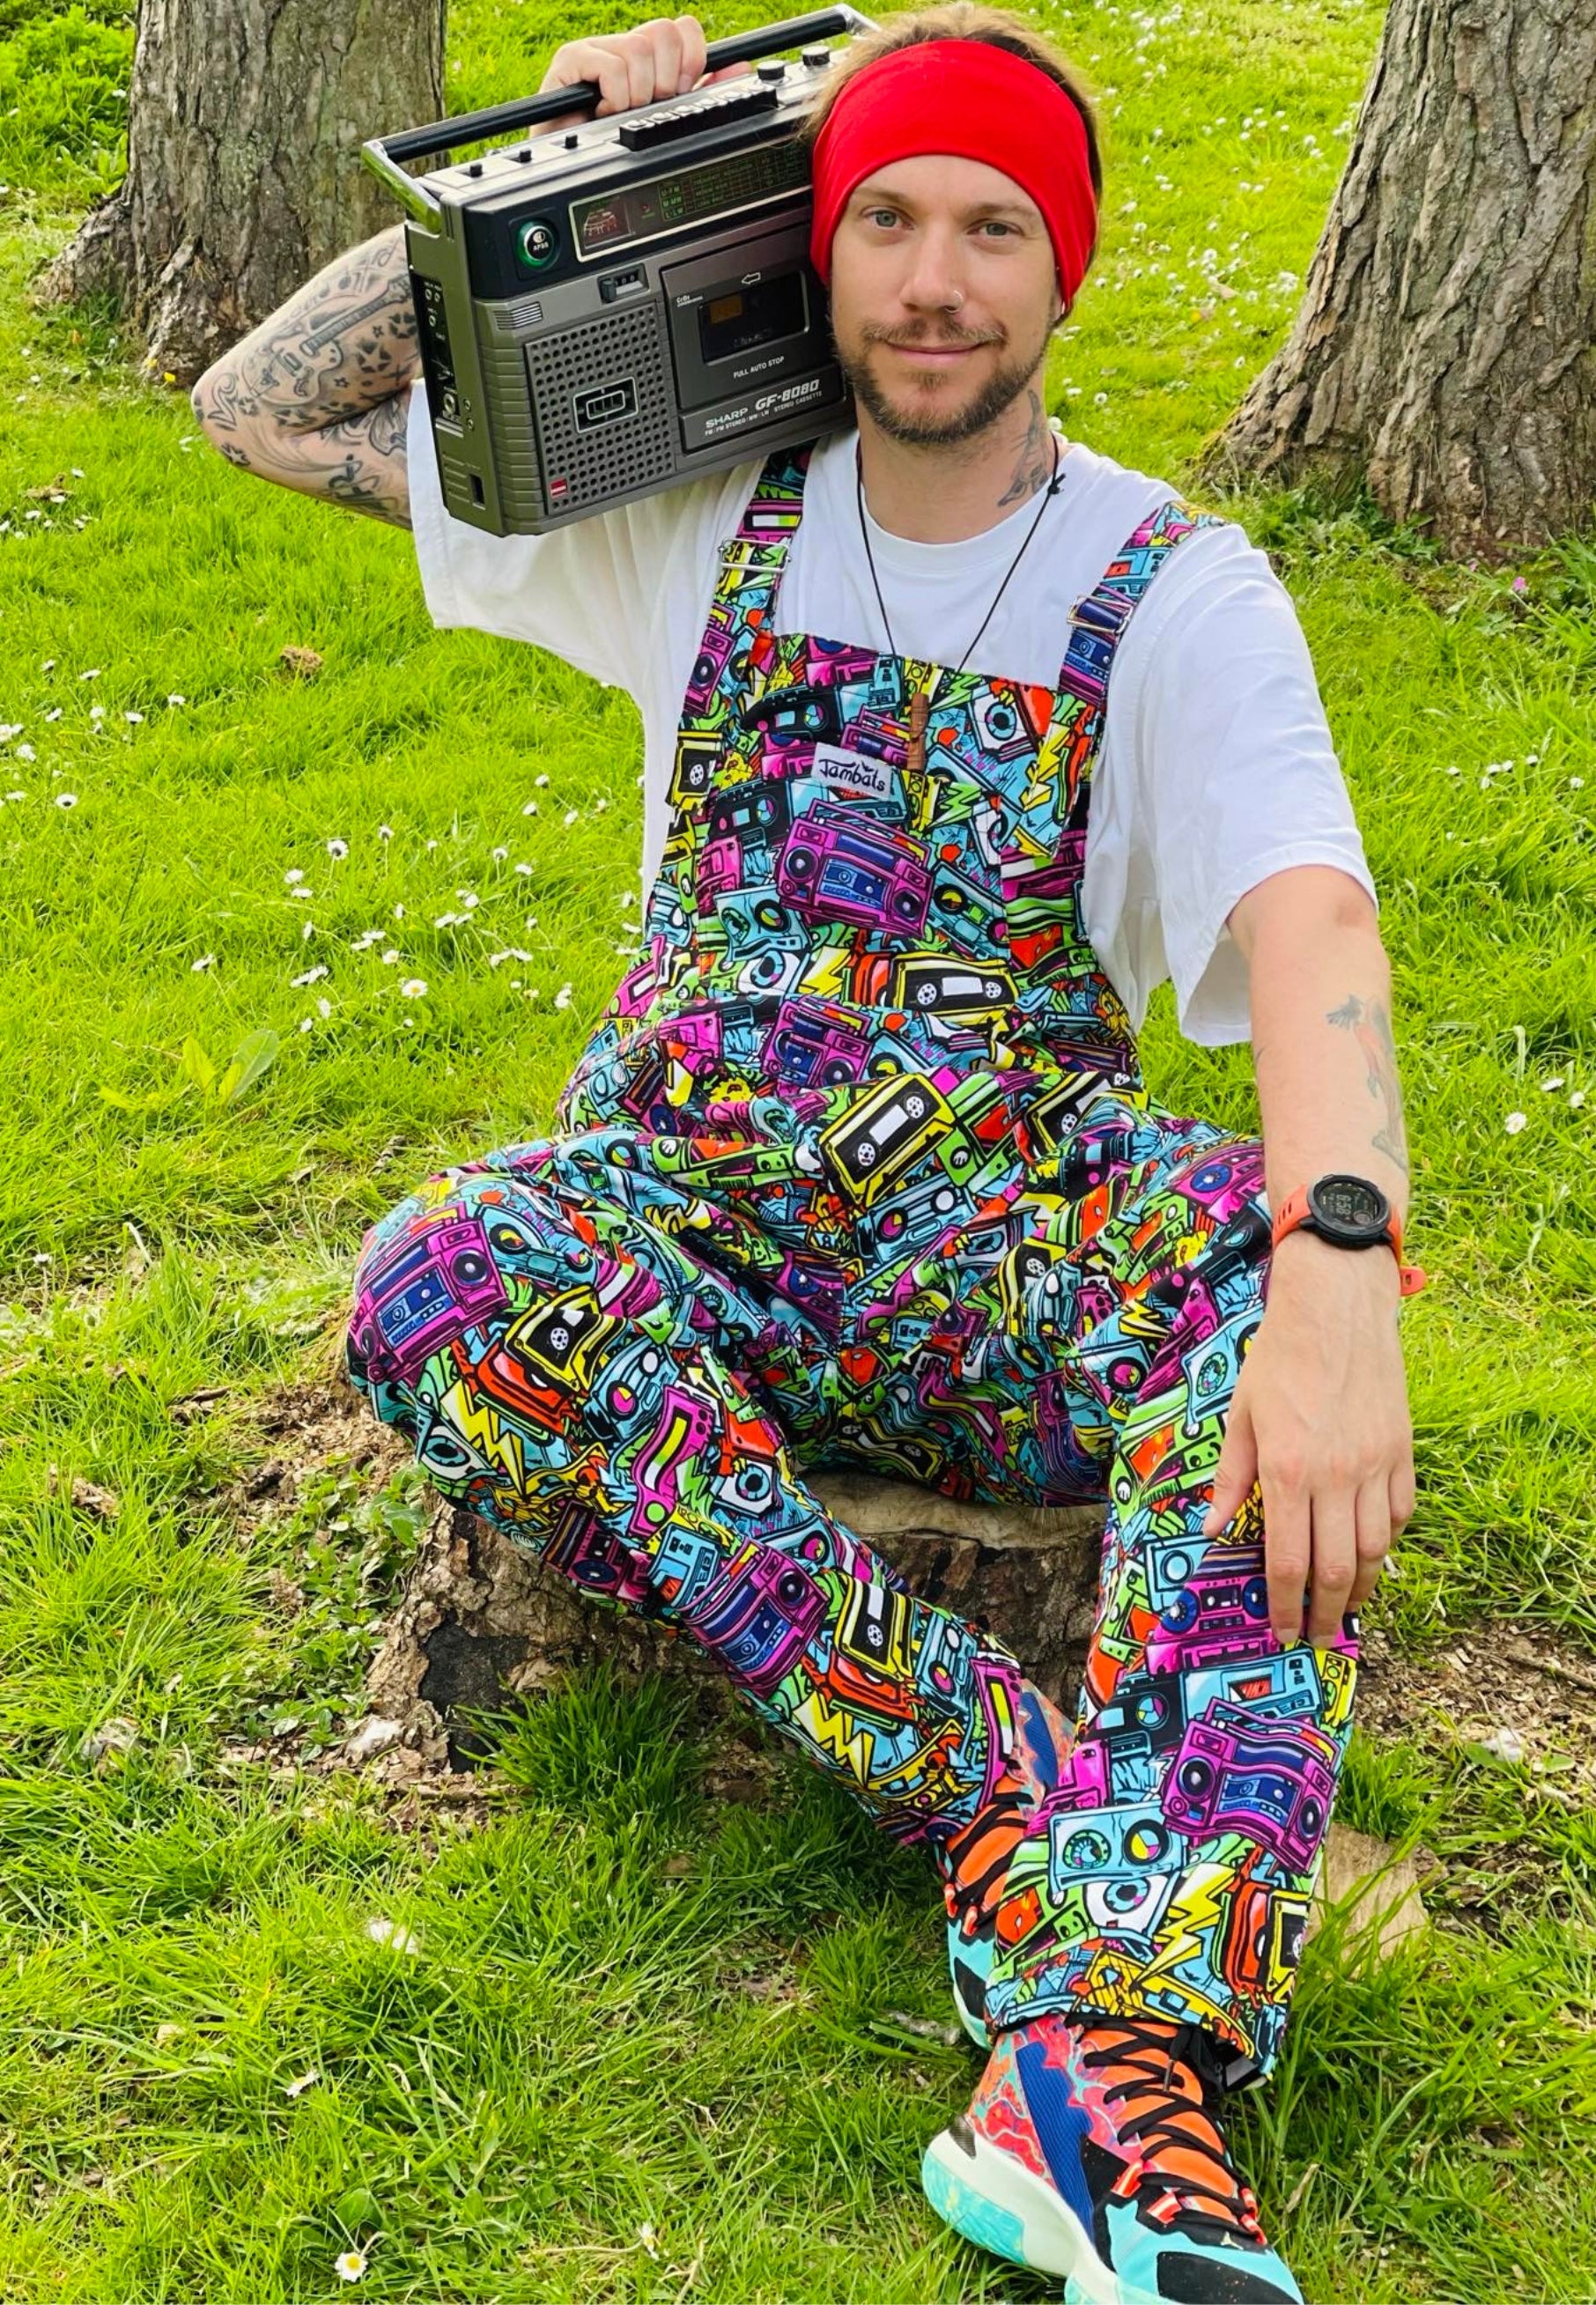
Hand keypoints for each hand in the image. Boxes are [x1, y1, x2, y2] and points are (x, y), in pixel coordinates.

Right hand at [537, 15, 751, 133]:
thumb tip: (739, 69)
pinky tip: (603, 111)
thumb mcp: (668, 117)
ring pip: (638, 50)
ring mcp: (597, 48)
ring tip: (621, 113)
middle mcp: (624, 45)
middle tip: (648, 106)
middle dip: (665, 80)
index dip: (691, 60)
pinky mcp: (572, 58)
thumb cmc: (614, 142)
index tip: (682, 90)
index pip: (683, 28)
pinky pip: (611, 66)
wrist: (569, 165)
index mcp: (649, 56)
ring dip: (636, 94)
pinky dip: (614, 96)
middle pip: (664, 32)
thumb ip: (703, 93)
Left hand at [1201, 1229, 1414, 1644]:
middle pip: (1336, 1569)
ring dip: (1359, 1587)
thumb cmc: (1280, 1359)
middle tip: (1316, 1637)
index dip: (1285, 1607)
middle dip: (1324, 1614)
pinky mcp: (1402, 1453)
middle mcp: (1336, 1478)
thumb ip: (1232, 1479)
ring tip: (1343, 1607)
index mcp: (1288, 1472)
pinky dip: (1388, 1543)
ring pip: (1375, 1550)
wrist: (1337, 1311)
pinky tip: (1372, 1554)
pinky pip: (1400, 1515)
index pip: (1288, 1562)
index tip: (1283, 1632)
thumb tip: (1214, 1529)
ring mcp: (1375, 1467)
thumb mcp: (1241, 1417)